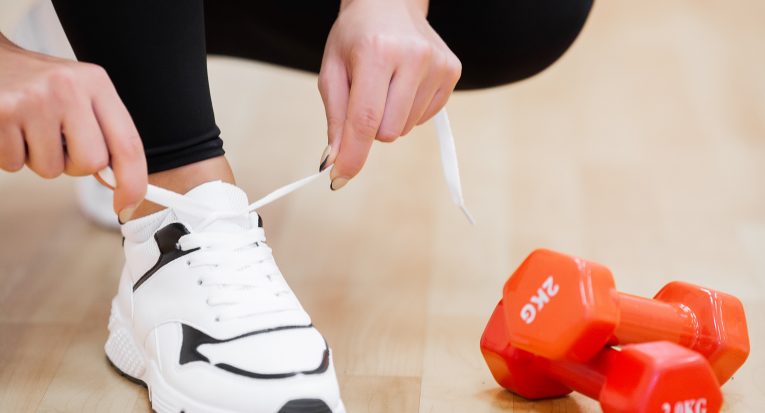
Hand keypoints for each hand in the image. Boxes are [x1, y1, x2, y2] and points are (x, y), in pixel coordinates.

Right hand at [0, 34, 145, 212]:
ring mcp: (33, 100)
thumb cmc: (37, 84)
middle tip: (56, 141)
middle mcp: (68, 88)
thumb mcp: (79, 94)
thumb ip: (103, 132)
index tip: (128, 205)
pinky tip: (8, 128)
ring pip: (51, 169)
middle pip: (91, 163)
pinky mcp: (1, 114)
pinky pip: (15, 165)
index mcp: (95, 83)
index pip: (128, 144)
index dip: (133, 182)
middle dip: (74, 164)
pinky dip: (10, 155)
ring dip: (38, 158)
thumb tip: (115, 182)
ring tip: (28, 128)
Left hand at [318, 0, 460, 188]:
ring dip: (390, 118)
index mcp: (377, 52)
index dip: (353, 154)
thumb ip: (335, 117)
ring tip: (386, 84)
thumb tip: (336, 161)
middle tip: (365, 96)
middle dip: (370, 127)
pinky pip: (424, 118)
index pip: (366, 120)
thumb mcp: (332, 70)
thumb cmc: (355, 36)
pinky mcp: (452, 71)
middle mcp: (414, 57)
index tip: (340, 178)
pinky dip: (409, 110)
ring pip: (406, 128)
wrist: (390, 2)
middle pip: (387, 132)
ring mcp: (438, 65)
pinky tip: (404, 84)